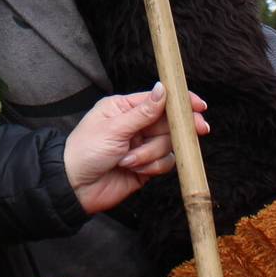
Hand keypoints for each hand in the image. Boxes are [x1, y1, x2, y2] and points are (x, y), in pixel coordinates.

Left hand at [64, 84, 209, 214]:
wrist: (75, 187)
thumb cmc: (85, 151)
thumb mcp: (113, 128)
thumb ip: (143, 112)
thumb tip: (163, 89)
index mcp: (124, 109)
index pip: (158, 100)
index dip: (180, 102)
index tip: (199, 105)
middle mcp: (136, 125)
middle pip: (169, 122)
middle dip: (179, 128)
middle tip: (200, 129)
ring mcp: (142, 146)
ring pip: (167, 144)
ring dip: (151, 154)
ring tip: (128, 161)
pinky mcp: (147, 166)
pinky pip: (165, 163)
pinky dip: (152, 167)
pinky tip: (135, 170)